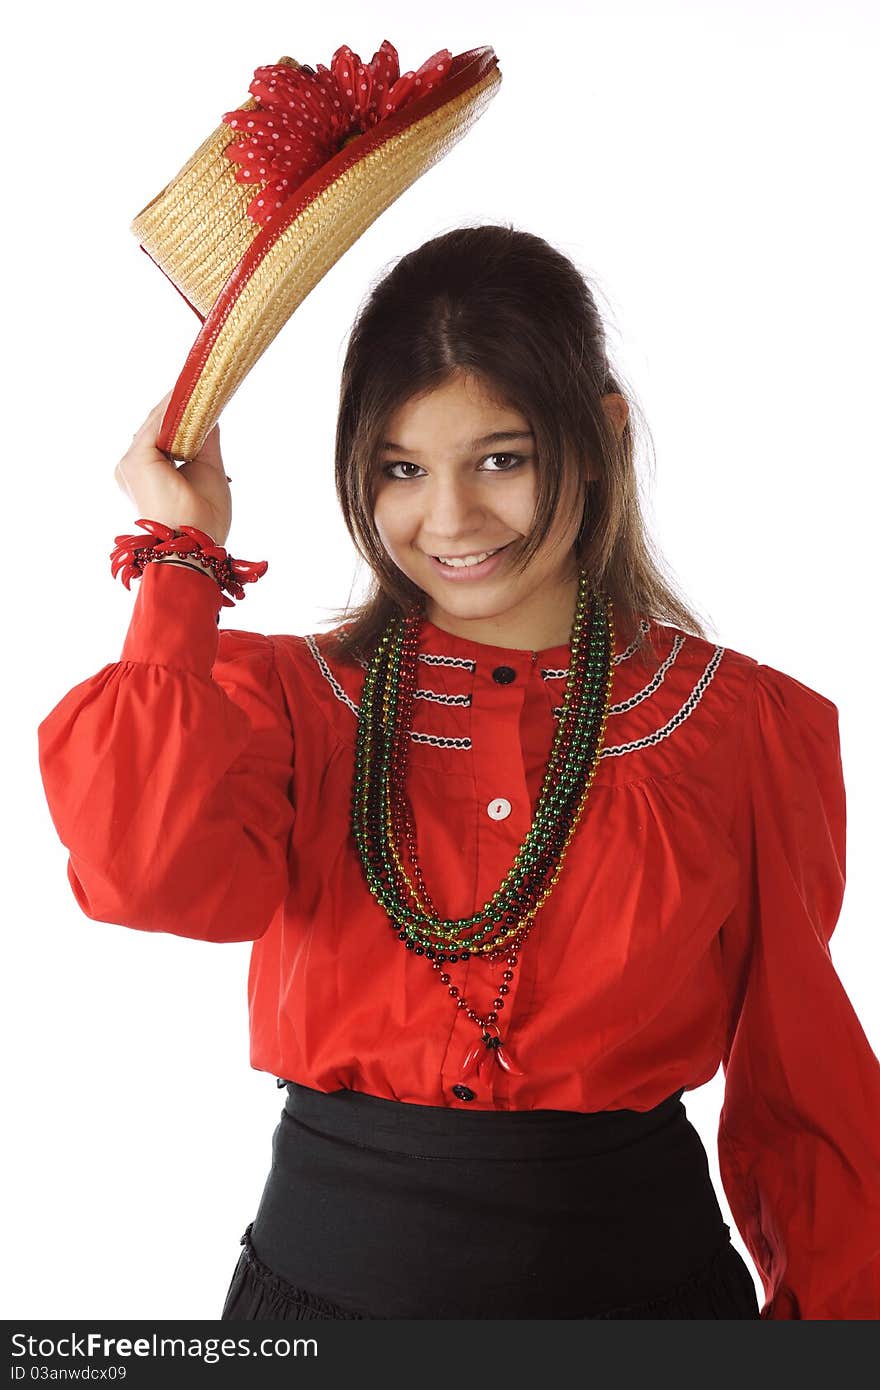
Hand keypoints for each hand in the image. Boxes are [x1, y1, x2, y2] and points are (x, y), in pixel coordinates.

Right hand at [114, 390, 231, 547]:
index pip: (162, 436)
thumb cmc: (203, 520)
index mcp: (147, 475)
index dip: (179, 415)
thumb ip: (207, 441)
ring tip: (198, 381)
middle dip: (178, 406)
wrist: (195, 543)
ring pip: (155, 423)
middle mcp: (132, 468)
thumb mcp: (210, 471)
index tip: (198, 394)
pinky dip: (172, 408)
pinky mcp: (136, 460)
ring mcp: (130, 464)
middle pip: (156, 427)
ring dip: (176, 403)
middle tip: (200, 381)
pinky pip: (156, 424)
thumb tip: (211, 414)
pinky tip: (187, 392)